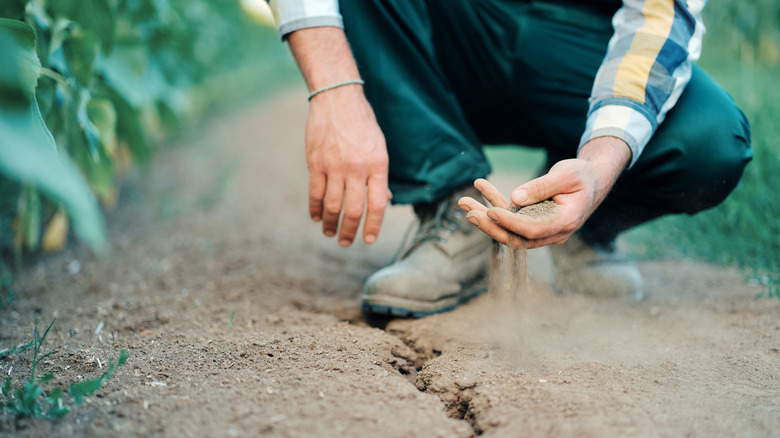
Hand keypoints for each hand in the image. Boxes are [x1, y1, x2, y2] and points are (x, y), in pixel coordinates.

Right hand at [306, 85, 390, 245]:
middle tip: (346, 242)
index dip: (374, 225)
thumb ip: (380, 175)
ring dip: (330, 223)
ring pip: (332, 205)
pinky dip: (315, 208)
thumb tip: (384, 200)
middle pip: (354, 209)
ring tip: (330, 233)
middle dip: (350, 231)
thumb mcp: (379, 147)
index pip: (378, 204)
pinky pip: (315, 192)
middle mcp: (357, 168)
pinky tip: (316, 217)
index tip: (368, 239)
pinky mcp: (316, 162)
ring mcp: (334, 166)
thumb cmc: (362, 124)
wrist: (337, 98)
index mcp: (378, 165)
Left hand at [458, 137, 630, 248]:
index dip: (511, 223)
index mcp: (565, 222)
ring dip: (484, 217)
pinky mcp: (532, 223)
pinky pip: (510, 219)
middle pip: (516, 237)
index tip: (491, 212)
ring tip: (463, 201)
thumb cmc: (581, 175)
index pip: (533, 229)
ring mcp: (541, 230)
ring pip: (508, 230)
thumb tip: (515, 197)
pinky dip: (494, 206)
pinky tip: (479, 188)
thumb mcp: (566, 174)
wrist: (592, 181)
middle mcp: (553, 232)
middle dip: (489, 226)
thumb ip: (542, 186)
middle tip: (468, 212)